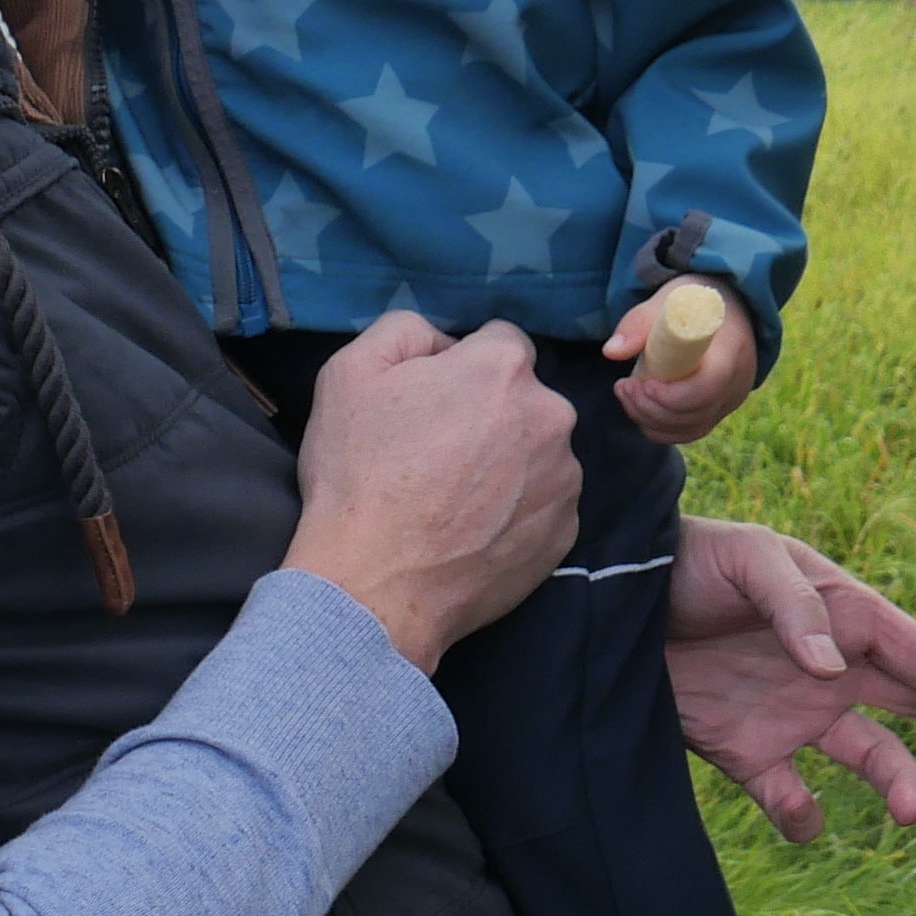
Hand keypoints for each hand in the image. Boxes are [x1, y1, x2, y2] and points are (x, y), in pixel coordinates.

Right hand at [284, 314, 579, 671]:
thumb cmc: (358, 475)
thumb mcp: (350, 373)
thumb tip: (444, 340)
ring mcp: (565, 479)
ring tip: (455, 498)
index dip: (463, 367)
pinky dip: (517, 510)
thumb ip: (405, 330)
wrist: (374, 585)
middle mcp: (552, 416)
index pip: (500, 343)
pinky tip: (474, 530)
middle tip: (439, 454)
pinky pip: (544, 503)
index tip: (434, 401)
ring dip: (509, 462)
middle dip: (491, 413)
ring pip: (539, 452)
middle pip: (525, 399)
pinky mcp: (566, 532)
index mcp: (504, 369)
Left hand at [603, 281, 760, 443]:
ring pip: (689, 429)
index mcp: (730, 351)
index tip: (644, 383)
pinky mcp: (716, 411)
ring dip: (649, 419)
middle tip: (623, 386)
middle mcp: (736, 383)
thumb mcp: (670, 300)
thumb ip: (640, 322)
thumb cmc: (695, 303)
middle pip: (695, 414)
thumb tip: (611, 351)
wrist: (723, 310)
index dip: (672, 395)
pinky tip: (638, 407)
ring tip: (625, 392)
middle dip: (651, 408)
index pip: (707, 388)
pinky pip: (687, 432)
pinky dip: (659, 427)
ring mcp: (728, 401)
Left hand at [663, 516, 915, 839]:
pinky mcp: (746, 752)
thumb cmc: (687, 560)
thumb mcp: (745, 559)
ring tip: (907, 810)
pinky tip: (800, 813)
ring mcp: (792, 714)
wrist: (607, 604)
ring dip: (896, 782)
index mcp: (843, 616)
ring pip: (869, 756)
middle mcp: (831, 669)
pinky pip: (789, 797)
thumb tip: (834, 665)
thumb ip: (794, 604)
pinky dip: (801, 816)